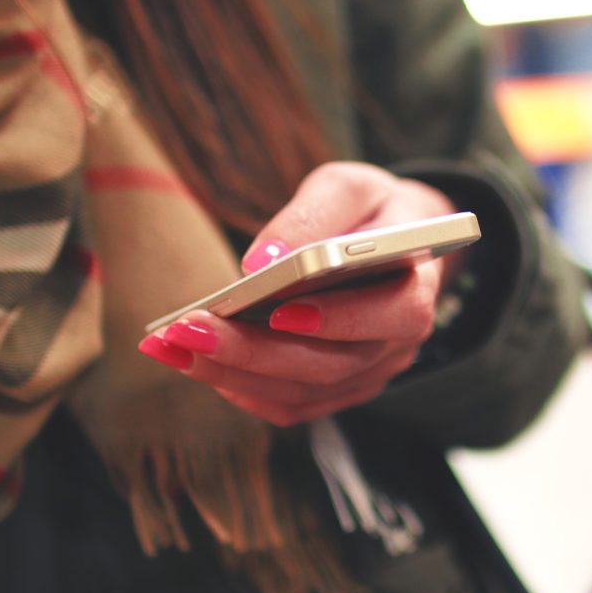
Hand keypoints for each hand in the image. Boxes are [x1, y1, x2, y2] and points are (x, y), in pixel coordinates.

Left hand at [138, 162, 457, 424]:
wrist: (391, 240)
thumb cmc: (370, 209)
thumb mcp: (348, 187)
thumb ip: (313, 214)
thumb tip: (261, 262)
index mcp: (417, 287)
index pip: (394, 314)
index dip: (340, 319)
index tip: (279, 309)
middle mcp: (400, 342)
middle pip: (332, 364)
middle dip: (255, 352)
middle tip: (190, 330)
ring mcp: (371, 372)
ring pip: (304, 392)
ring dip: (234, 374)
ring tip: (174, 345)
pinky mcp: (341, 388)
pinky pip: (292, 405)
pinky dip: (244, 389)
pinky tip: (199, 364)